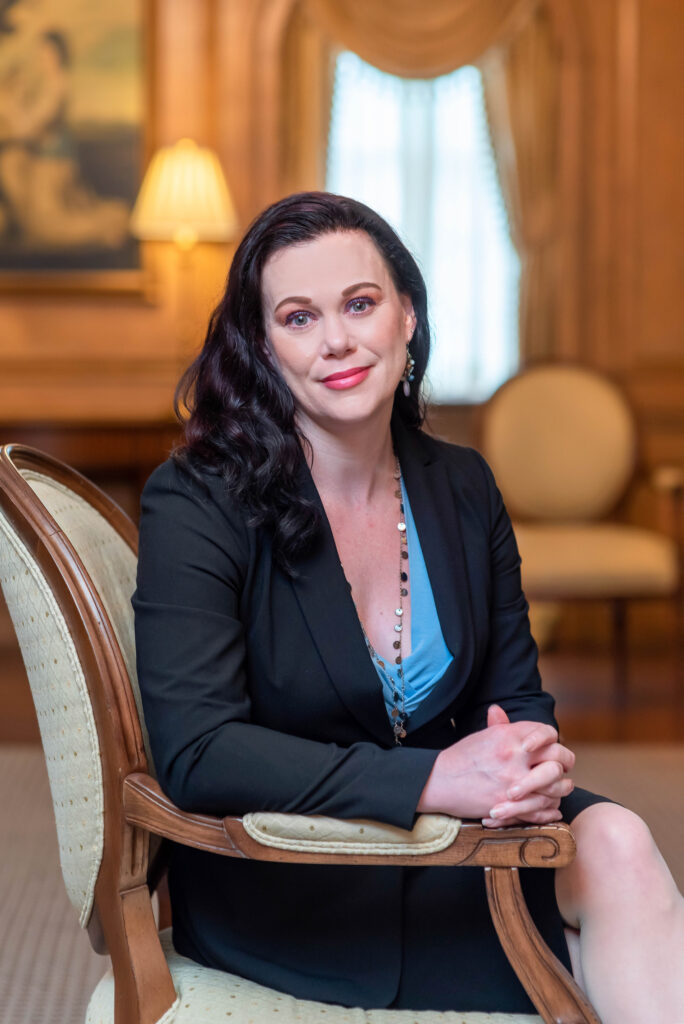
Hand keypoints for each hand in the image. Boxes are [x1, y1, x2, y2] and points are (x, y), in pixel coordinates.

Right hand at [416, 704, 573, 823]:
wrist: (438, 781)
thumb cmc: (461, 757)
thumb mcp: (482, 736)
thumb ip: (499, 725)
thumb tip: (500, 711)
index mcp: (509, 736)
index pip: (547, 734)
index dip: (553, 741)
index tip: (551, 748)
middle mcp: (514, 756)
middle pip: (558, 758)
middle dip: (565, 764)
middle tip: (563, 768)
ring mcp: (513, 782)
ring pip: (555, 785)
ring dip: (561, 788)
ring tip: (559, 788)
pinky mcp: (509, 805)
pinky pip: (542, 808)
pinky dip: (550, 809)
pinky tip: (551, 807)